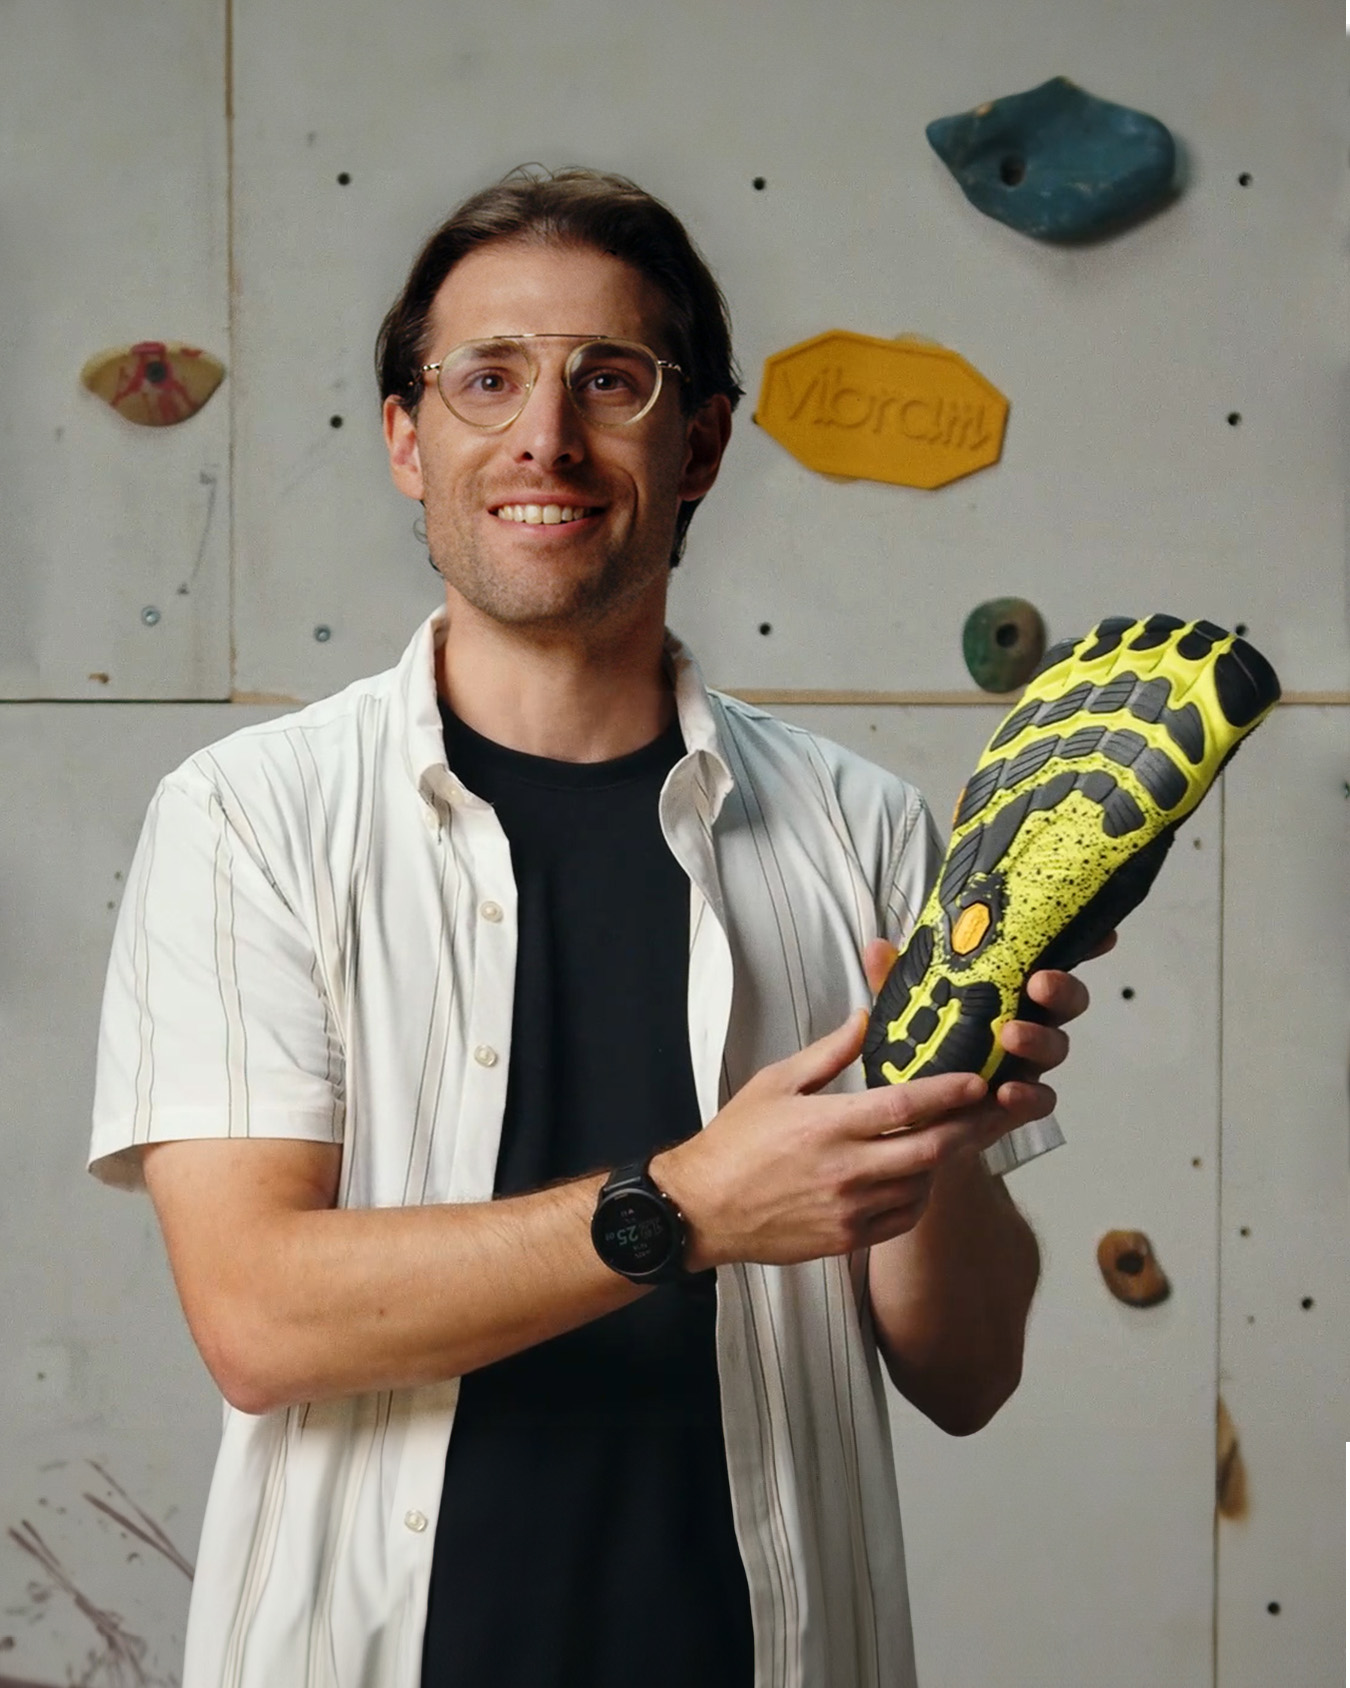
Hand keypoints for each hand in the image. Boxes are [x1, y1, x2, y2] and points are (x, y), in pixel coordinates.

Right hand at [651, 1016, 997, 1271]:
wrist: (703, 1207)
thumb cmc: (736, 1140)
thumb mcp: (776, 1082)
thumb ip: (828, 1053)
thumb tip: (865, 1019)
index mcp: (829, 1124)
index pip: (907, 1105)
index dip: (949, 1092)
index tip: (977, 1081)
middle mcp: (846, 1169)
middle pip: (931, 1149)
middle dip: (970, 1129)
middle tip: (991, 1112)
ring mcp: (850, 1209)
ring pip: (922, 1186)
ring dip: (943, 1162)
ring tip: (953, 1139)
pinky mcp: (847, 1238)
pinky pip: (903, 1219)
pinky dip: (919, 1197)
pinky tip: (917, 1177)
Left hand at [861, 929, 1114, 1114]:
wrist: (915, 1121)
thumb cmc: (919, 1048)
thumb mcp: (901, 1008)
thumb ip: (895, 980)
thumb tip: (878, 946)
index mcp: (1008, 988)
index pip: (1050, 959)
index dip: (1081, 942)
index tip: (1099, 931)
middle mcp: (1028, 1019)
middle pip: (1065, 1000)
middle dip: (1061, 988)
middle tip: (1040, 981)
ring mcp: (1028, 1063)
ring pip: (1056, 1046)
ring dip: (1040, 1038)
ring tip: (1012, 1035)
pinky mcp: (1020, 1102)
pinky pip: (1041, 1099)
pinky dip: (1029, 1096)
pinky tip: (1008, 1092)